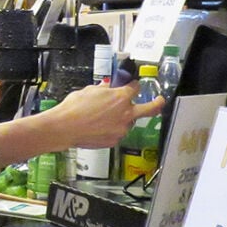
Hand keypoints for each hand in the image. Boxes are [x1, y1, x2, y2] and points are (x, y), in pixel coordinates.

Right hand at [49, 83, 165, 148]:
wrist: (65, 127)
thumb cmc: (75, 107)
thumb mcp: (89, 90)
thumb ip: (103, 89)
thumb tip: (108, 87)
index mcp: (121, 97)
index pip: (135, 88)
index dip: (133, 85)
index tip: (132, 86)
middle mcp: (126, 113)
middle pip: (150, 108)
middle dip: (157, 103)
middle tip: (160, 100)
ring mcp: (122, 129)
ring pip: (128, 122)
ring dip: (122, 118)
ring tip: (103, 118)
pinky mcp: (114, 140)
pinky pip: (117, 132)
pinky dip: (111, 129)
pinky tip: (98, 127)